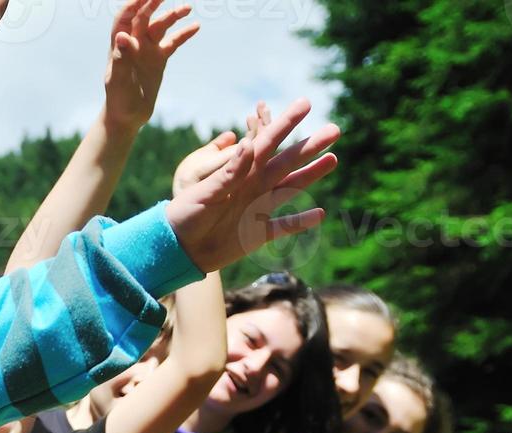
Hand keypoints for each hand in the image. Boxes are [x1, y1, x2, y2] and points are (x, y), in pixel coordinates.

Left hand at [103, 0, 198, 130]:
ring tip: (187, 8)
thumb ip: (121, 58)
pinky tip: (196, 26)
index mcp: (120, 45)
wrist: (127, 116)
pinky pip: (173, 42)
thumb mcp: (118, 80)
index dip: (135, 3)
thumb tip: (123, 36)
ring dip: (172, 15)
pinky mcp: (159, 59)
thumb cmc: (118, 100)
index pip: (126, 16)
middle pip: (144, 16)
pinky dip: (183, 34)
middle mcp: (134, 43)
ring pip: (160, 26)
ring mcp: (147, 50)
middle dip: (154, 2)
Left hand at [164, 98, 338, 272]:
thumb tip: (249, 144)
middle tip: (335, 129)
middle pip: (286, 162)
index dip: (285, 123)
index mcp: (239, 173)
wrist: (177, 249)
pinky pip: (283, 226)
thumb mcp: (205, 192)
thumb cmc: (184, 216)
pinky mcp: (257, 233)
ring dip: (311, 174)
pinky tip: (319, 214)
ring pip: (290, 188)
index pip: (267, 142)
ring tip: (333, 158)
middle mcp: (252, 187)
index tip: (305, 103)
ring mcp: (257, 209)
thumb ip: (229, 173)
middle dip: (308, 145)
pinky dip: (300, 222)